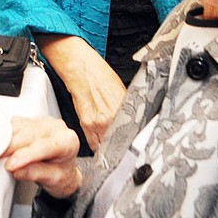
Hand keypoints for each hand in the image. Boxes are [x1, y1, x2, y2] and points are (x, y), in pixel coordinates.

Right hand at [3, 116, 81, 198]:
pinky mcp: (30, 121)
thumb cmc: (62, 174)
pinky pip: (14, 124)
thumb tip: (18, 170)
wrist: (63, 169)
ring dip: (5, 139)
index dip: (25, 155)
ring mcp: (42, 122)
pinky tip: (0, 145)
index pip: (44, 146)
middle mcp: (55, 127)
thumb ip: (36, 173)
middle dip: (10, 146)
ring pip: (19, 126)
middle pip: (29, 133)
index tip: (11, 165)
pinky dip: (5, 134)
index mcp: (67, 141)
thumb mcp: (54, 180)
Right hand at [38, 35, 125, 149]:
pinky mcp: (86, 124)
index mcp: (123, 109)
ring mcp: (97, 123)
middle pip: (121, 142)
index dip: (135, 140)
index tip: (135, 142)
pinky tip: (102, 143)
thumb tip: (136, 123)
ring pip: (107, 146)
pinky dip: (98, 146)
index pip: (134, 134)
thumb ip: (129, 109)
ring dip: (110, 146)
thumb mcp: (123, 91)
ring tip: (113, 144)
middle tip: (125, 144)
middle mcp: (110, 118)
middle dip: (123, 144)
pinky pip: (94, 144)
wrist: (82, 70)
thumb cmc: (101, 77)